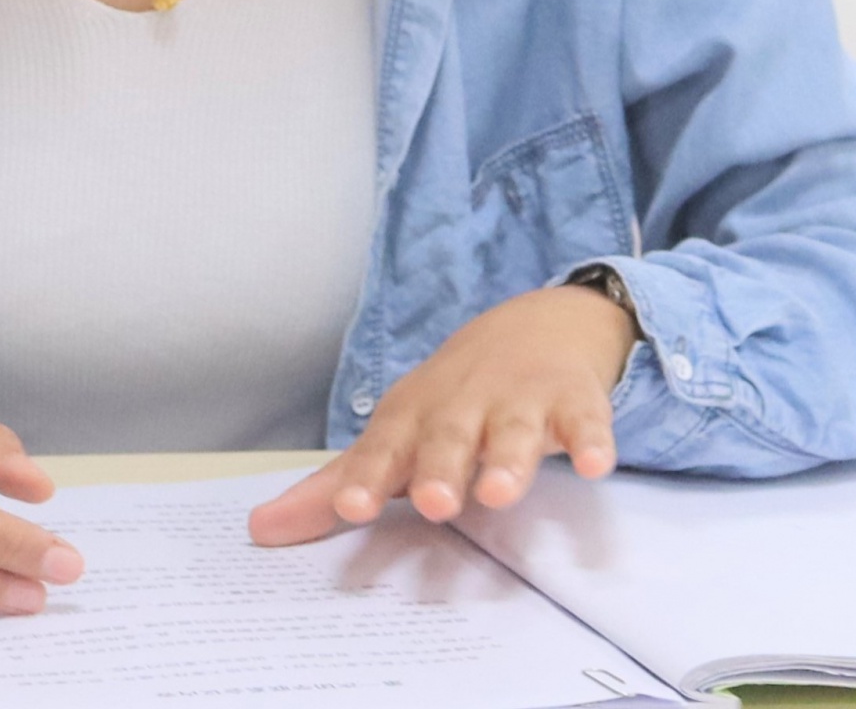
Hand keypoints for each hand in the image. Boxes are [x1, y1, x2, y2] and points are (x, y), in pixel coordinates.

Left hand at [248, 281, 635, 545]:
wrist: (534, 325)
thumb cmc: (450, 399)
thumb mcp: (395, 435)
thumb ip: (336, 486)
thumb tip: (259, 530)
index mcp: (414, 415)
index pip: (384, 447)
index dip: (366, 476)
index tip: (348, 507)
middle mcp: (463, 404)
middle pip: (447, 436)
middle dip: (439, 468)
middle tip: (431, 503)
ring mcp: (519, 400)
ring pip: (512, 430)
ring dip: (507, 459)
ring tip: (499, 492)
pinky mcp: (573, 401)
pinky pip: (585, 420)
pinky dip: (591, 438)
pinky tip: (596, 464)